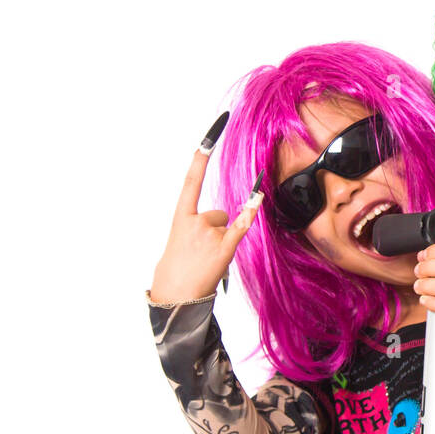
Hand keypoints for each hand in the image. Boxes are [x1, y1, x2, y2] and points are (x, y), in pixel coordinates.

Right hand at [149, 136, 262, 303]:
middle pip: (218, 212)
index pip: (191, 181)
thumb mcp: (179, 240)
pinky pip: (242, 225)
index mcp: (180, 217)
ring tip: (207, 259)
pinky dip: (250, 213)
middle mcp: (196, 221)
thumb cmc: (176, 269)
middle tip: (200, 251)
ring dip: (222, 239)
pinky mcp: (225, 247)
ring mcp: (210, 233)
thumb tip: (217, 221)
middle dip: (214, 229)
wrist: (175, 295)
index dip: (200, 158)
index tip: (209, 139)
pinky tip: (259, 197)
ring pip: (227, 225)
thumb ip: (194, 225)